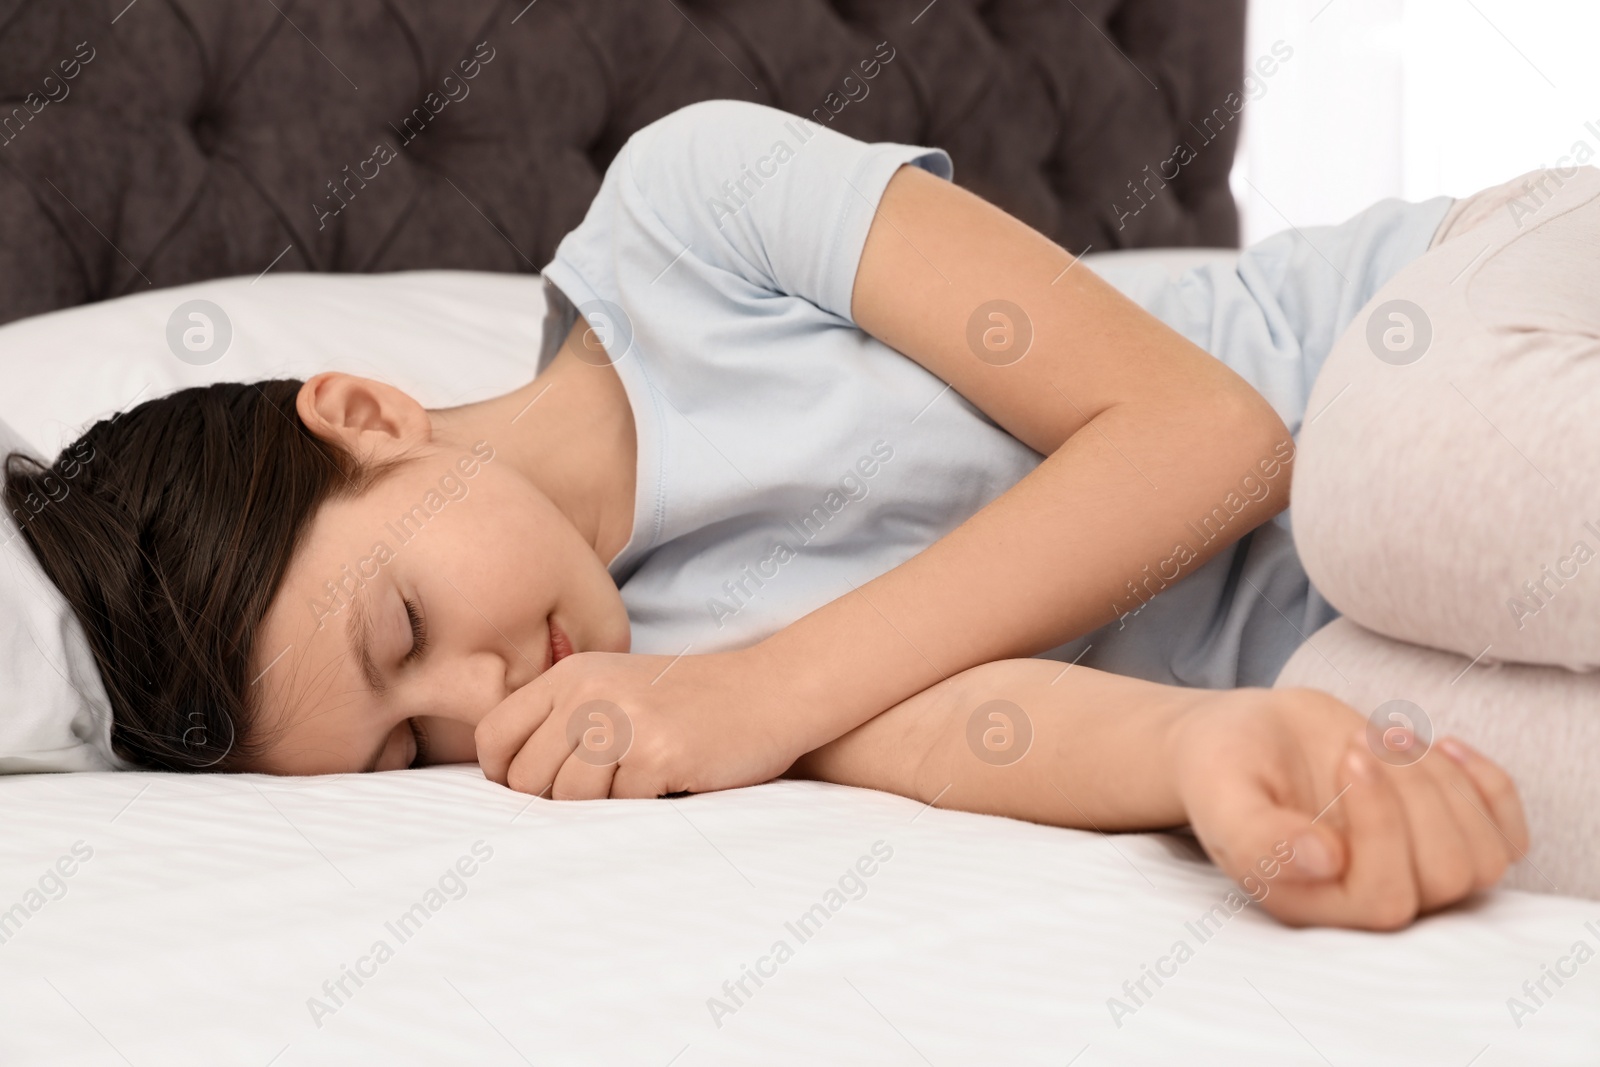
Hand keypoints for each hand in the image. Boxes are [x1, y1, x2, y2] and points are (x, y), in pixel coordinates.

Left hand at [474, 646, 801, 799]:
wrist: (770, 691)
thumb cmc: (690, 703)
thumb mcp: (615, 689)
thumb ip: (564, 720)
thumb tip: (510, 786)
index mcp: (571, 674)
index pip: (495, 737)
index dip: (506, 775)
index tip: (539, 789)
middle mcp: (588, 693)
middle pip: (528, 779)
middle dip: (556, 802)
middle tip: (604, 794)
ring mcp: (622, 722)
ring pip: (569, 799)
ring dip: (602, 807)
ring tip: (639, 785)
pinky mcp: (658, 753)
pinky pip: (621, 808)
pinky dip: (643, 808)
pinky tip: (670, 781)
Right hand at [1169, 687, 1529, 929]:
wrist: (1243, 741)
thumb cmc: (1223, 770)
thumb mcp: (1222, 798)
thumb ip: (1258, 836)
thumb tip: (1325, 861)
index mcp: (1316, 905)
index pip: (1386, 898)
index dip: (1383, 827)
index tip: (1348, 753)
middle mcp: (1371, 900)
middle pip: (1445, 877)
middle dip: (1416, 796)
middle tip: (1362, 738)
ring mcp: (1415, 871)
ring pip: (1482, 858)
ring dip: (1447, 785)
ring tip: (1390, 736)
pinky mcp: (1444, 835)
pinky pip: (1506, 836)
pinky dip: (1491, 788)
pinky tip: (1444, 747)